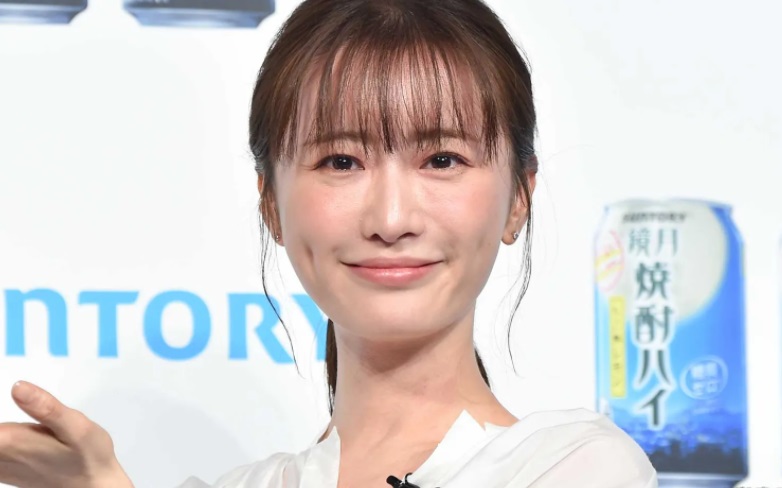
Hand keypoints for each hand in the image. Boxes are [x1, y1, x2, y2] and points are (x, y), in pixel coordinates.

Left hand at [0, 381, 133, 487]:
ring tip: (31, 431)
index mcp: (11, 440)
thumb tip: (19, 387)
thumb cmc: (89, 457)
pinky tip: (12, 438)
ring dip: (3, 432)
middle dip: (2, 427)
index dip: (5, 419)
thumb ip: (46, 407)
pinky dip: (4, 440)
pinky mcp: (5, 470)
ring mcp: (0, 466)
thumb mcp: (77, 427)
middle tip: (35, 424)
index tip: (16, 395)